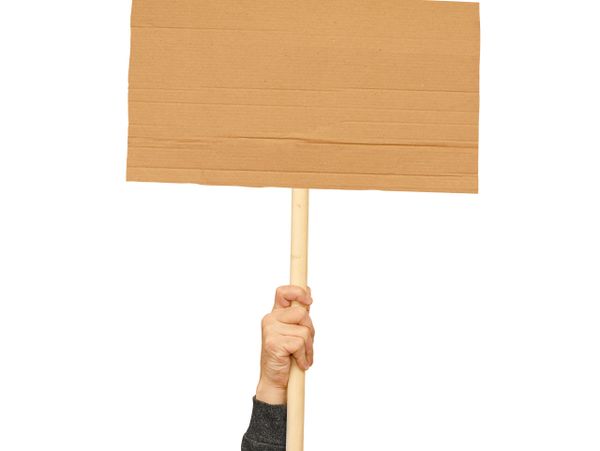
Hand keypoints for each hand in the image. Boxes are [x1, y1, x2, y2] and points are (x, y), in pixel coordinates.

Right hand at [255, 285, 314, 404]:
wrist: (276, 381)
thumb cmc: (287, 357)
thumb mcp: (294, 332)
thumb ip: (299, 315)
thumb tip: (308, 293)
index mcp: (276, 314)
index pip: (283, 292)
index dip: (298, 292)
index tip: (309, 301)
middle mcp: (270, 319)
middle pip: (302, 314)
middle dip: (310, 331)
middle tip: (304, 346)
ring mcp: (270, 330)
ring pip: (304, 331)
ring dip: (308, 348)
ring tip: (300, 357)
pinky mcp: (274, 343)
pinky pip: (300, 344)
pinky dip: (303, 356)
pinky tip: (297, 362)